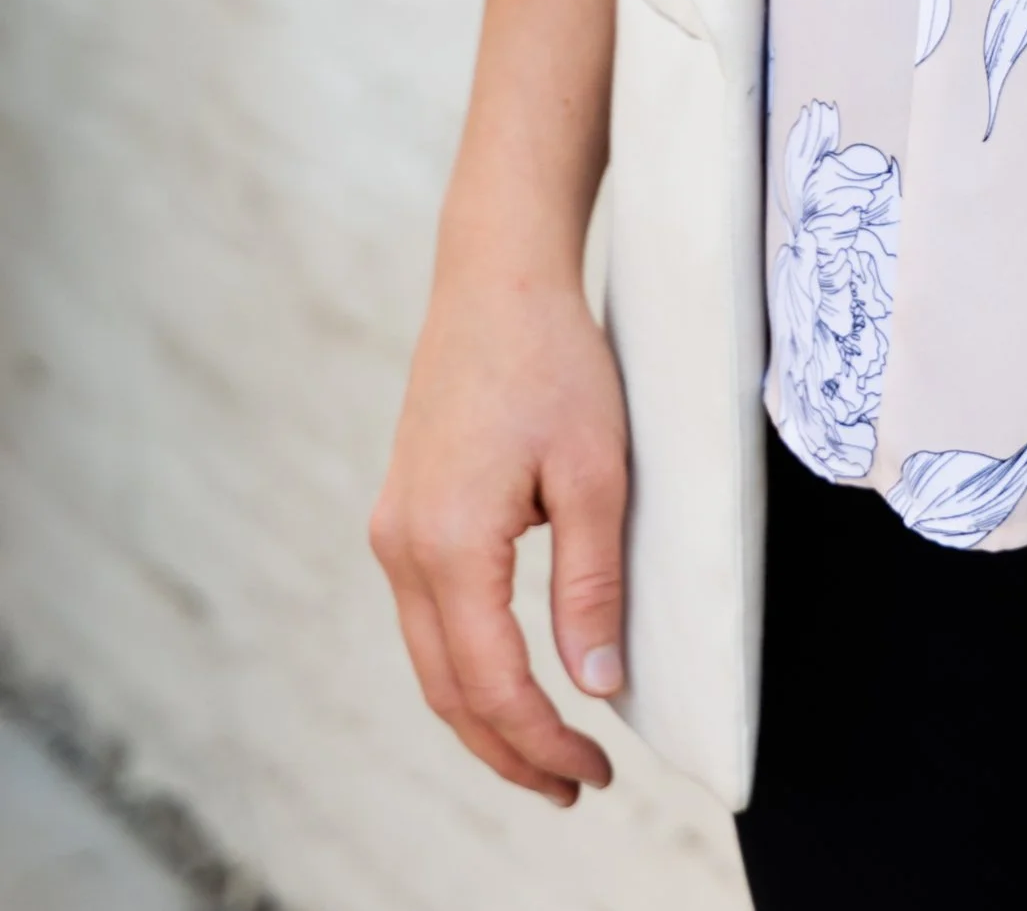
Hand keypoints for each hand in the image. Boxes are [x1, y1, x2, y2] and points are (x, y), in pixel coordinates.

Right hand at [371, 0, 626, 803]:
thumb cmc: (555, 360)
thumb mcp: (595, 470)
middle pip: (448, 689)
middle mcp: (402, 547)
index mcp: (447, 544)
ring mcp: (393, 529)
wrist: (497, 275)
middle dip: (508, 750)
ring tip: (546, 753)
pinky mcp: (402, 511)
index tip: (596, 772)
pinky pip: (427, 618)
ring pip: (431, 659)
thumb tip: (594, 685)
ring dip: (483, 715)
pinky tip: (510, 678)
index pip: (492, 684)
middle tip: (574, 787)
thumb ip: (591, 580)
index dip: (542, 741)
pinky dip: (465, 665)